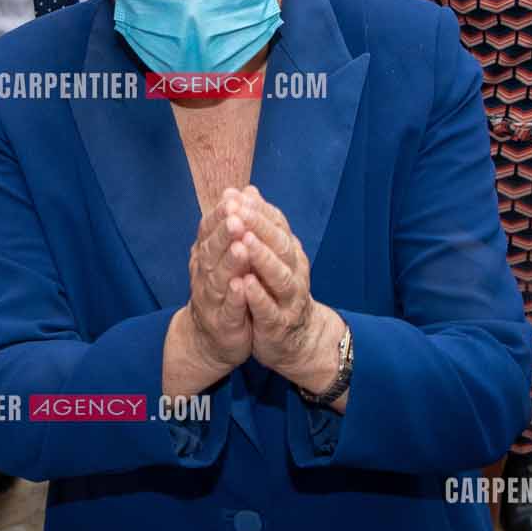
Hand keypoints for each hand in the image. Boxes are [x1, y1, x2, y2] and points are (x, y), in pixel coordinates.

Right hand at [179, 198, 253, 376]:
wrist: (210, 339)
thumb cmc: (223, 291)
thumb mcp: (227, 256)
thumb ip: (233, 226)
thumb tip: (244, 190)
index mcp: (206, 256)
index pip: (209, 231)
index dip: (219, 216)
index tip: (231, 198)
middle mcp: (205, 275)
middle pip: (213, 251)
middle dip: (224, 233)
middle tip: (235, 216)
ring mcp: (212, 301)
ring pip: (220, 279)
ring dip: (230, 262)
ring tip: (240, 246)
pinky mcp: (224, 324)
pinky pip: (230, 309)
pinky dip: (235, 298)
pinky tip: (242, 286)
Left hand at [220, 186, 337, 389]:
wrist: (296, 340)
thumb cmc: (276, 292)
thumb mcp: (270, 256)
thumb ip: (260, 226)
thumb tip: (248, 190)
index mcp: (290, 253)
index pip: (277, 225)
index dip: (258, 210)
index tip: (235, 196)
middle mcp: (294, 271)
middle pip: (280, 245)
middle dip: (258, 227)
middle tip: (238, 212)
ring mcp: (289, 299)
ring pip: (279, 275)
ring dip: (261, 258)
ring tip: (244, 242)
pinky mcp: (278, 323)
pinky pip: (269, 308)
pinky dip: (258, 296)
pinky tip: (244, 283)